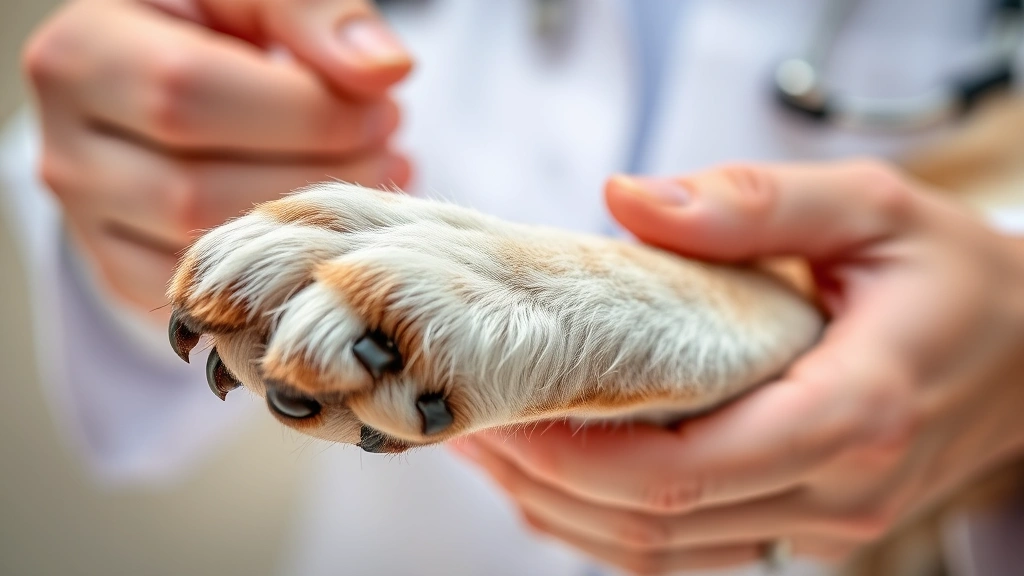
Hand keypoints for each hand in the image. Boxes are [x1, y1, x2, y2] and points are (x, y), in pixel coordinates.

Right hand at [23, 0, 412, 316]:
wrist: (173, 81)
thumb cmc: (221, 30)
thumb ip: (312, 15)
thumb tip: (384, 70)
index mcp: (82, 56)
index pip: (189, 95)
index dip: (305, 112)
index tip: (381, 106)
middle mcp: (66, 150)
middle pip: (196, 191)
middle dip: (318, 176)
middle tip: (387, 146)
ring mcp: (90, 224)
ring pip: (204, 256)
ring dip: (311, 229)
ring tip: (373, 177)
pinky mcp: (124, 273)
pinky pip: (207, 301)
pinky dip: (284, 273)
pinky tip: (334, 224)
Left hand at [454, 160, 1023, 573]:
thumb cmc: (951, 274)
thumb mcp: (871, 205)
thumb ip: (753, 203)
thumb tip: (625, 199)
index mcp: (852, 410)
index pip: (685, 470)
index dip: (576, 454)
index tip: (501, 409)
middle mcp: (836, 490)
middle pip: (657, 523)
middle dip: (546, 483)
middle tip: (469, 421)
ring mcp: (823, 524)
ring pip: (663, 554)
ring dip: (564, 511)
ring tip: (491, 450)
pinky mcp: (807, 528)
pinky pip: (690, 551)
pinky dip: (611, 524)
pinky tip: (559, 477)